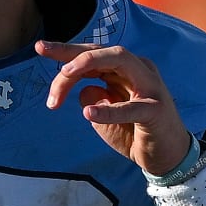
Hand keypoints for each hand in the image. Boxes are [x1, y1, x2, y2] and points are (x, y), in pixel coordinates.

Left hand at [39, 40, 189, 177]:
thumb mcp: (104, 113)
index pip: (92, 53)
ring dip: (89, 63)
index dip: (65, 50)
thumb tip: (82, 89)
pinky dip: (109, 109)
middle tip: (47, 59)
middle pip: (102, 51)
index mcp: (124, 70)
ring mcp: (150, 87)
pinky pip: (130, 107)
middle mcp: (138, 70)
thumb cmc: (133, 132)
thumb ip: (92, 96)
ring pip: (119, 60)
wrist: (166, 158)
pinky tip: (89, 114)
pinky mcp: (155, 110)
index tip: (39, 47)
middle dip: (72, 53)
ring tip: (65, 74)